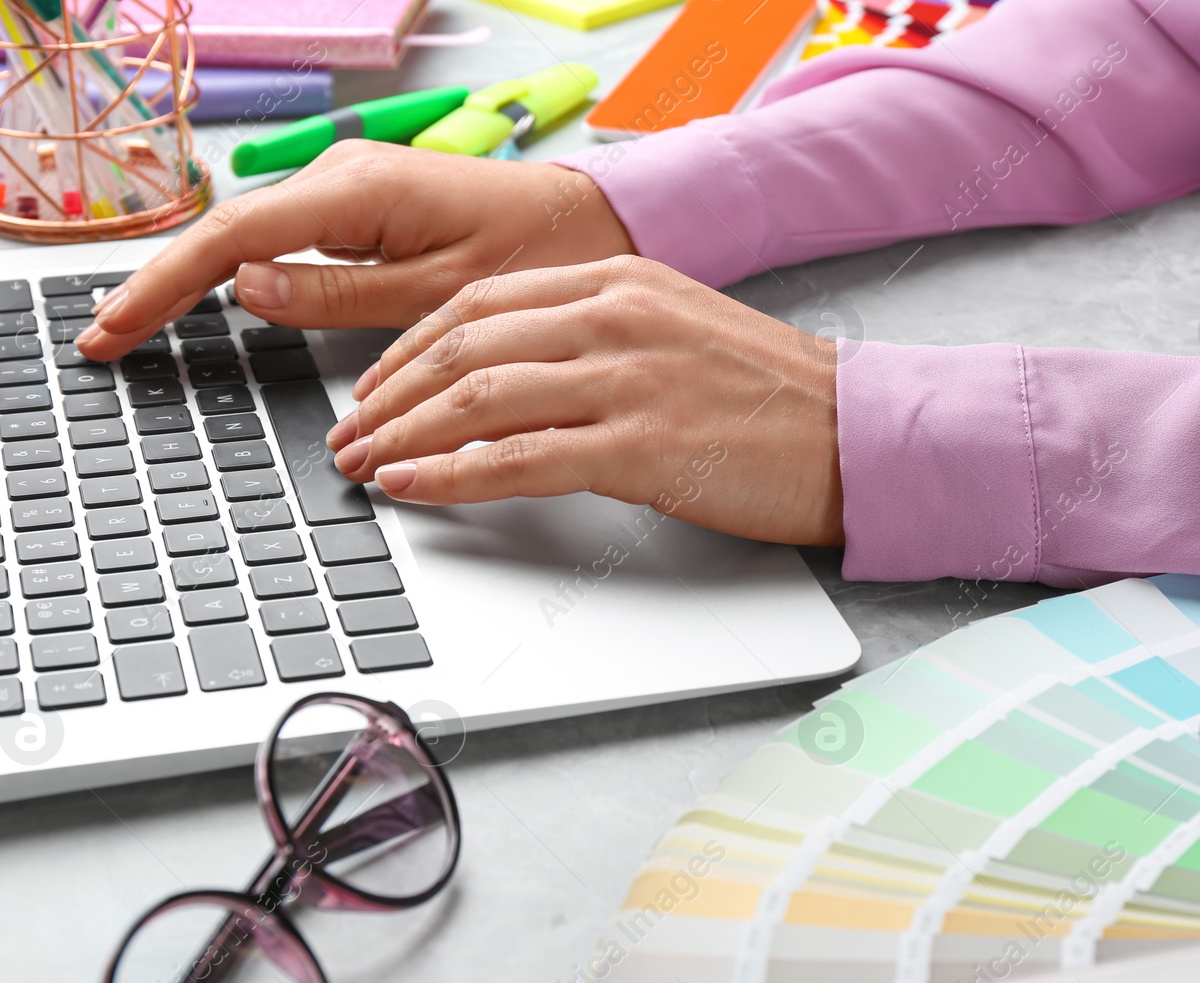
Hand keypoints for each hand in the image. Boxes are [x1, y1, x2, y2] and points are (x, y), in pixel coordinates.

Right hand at [73, 142, 633, 358]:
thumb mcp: (437, 292)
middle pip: (226, 234)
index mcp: (357, 190)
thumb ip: (338, 294)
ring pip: (249, 236)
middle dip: (161, 285)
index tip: (117, 328)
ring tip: (136, 327)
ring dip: (192, 281)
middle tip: (104, 340)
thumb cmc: (533, 249)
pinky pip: (282, 239)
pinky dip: (236, 273)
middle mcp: (343, 177)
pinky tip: (206, 302)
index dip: (166, 285)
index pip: (233, 239)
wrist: (587, 220)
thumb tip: (247, 293)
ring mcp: (348, 189)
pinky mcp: (361, 206)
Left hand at [326, 256, 844, 545]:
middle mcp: (614, 316)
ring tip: (362, 466)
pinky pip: (518, 461)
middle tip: (347, 435)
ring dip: (402, 435)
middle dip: (387, 396)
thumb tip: (507, 371)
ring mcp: (627, 379)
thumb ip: (593, 332)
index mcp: (617, 278)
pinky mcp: (641, 447)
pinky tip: (411, 487)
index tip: (372, 386)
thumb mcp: (673, 328)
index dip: (407, 347)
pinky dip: (451, 476)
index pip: (477, 302)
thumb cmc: (766, 394)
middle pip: (461, 346)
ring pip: (477, 398)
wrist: (852, 432)